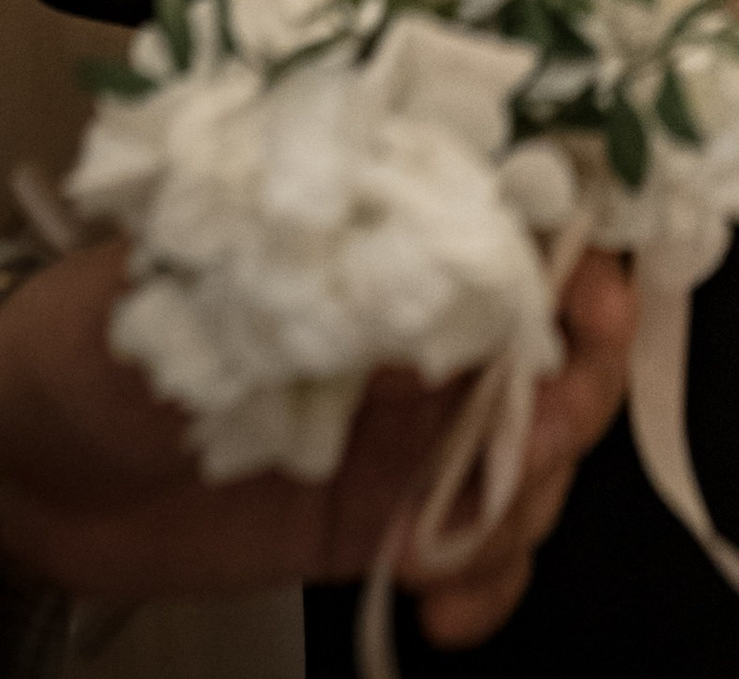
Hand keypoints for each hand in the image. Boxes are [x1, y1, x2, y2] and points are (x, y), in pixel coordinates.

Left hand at [0, 234, 636, 635]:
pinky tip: (446, 609)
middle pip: (563, 344)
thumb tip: (426, 267)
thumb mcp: (193, 284)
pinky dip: (490, 581)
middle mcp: (423, 325)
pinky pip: (484, 547)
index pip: (530, 222)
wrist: (28, 473)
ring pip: (540, 455)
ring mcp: (415, 425)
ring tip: (451, 552)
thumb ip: (309, 276)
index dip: (584, 257)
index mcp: (387, 236)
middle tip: (531, 449)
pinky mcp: (390, 517)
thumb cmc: (95, 344)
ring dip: (527, 507)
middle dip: (572, 399)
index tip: (590, 307)